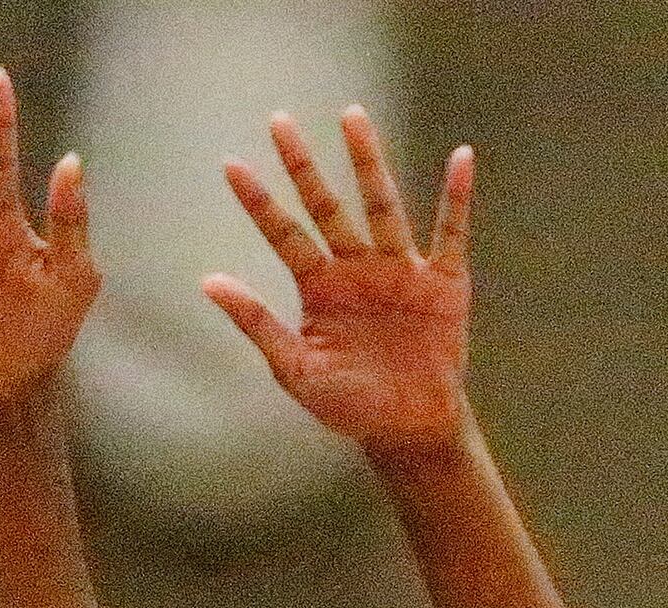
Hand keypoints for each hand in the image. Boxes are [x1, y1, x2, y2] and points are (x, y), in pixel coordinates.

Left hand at [202, 108, 475, 454]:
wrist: (403, 429)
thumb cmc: (346, 403)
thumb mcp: (293, 367)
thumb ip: (256, 322)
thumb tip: (207, 281)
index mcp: (319, 287)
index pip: (283, 234)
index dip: (258, 202)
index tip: (230, 166)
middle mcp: (355, 268)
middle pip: (326, 206)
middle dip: (303, 166)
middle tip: (278, 122)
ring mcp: (399, 269)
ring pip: (380, 205)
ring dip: (367, 163)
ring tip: (351, 119)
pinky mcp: (442, 282)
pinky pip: (449, 234)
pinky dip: (456, 198)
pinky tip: (460, 158)